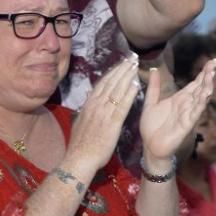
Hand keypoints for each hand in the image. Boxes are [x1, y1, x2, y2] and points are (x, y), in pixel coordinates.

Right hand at [66, 56, 141, 174]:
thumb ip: (87, 110)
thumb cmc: (81, 145)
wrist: (79, 159)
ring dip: (128, 75)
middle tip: (133, 57)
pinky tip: (137, 84)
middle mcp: (96, 105)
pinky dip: (130, 93)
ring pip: (117, 90)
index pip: (102, 83)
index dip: (113, 71)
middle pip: (111, 82)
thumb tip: (89, 98)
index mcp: (89, 105)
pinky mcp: (112, 122)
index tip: (122, 62)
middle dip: (123, 68)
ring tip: (136, 64)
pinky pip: (123, 105)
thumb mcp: (81, 122)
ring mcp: (104, 113)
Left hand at [140, 59, 215, 162]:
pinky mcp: (187, 124)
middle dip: (208, 76)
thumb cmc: (151, 127)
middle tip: (214, 63)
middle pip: (200, 88)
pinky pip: (196, 111)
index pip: (194, 83)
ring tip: (211, 75)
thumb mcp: (150, 103)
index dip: (203, 73)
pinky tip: (206, 94)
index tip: (212, 61)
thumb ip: (154, 87)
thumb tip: (153, 69)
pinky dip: (201, 102)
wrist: (150, 146)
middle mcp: (186, 105)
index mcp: (179, 99)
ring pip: (200, 98)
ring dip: (206, 87)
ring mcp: (188, 114)